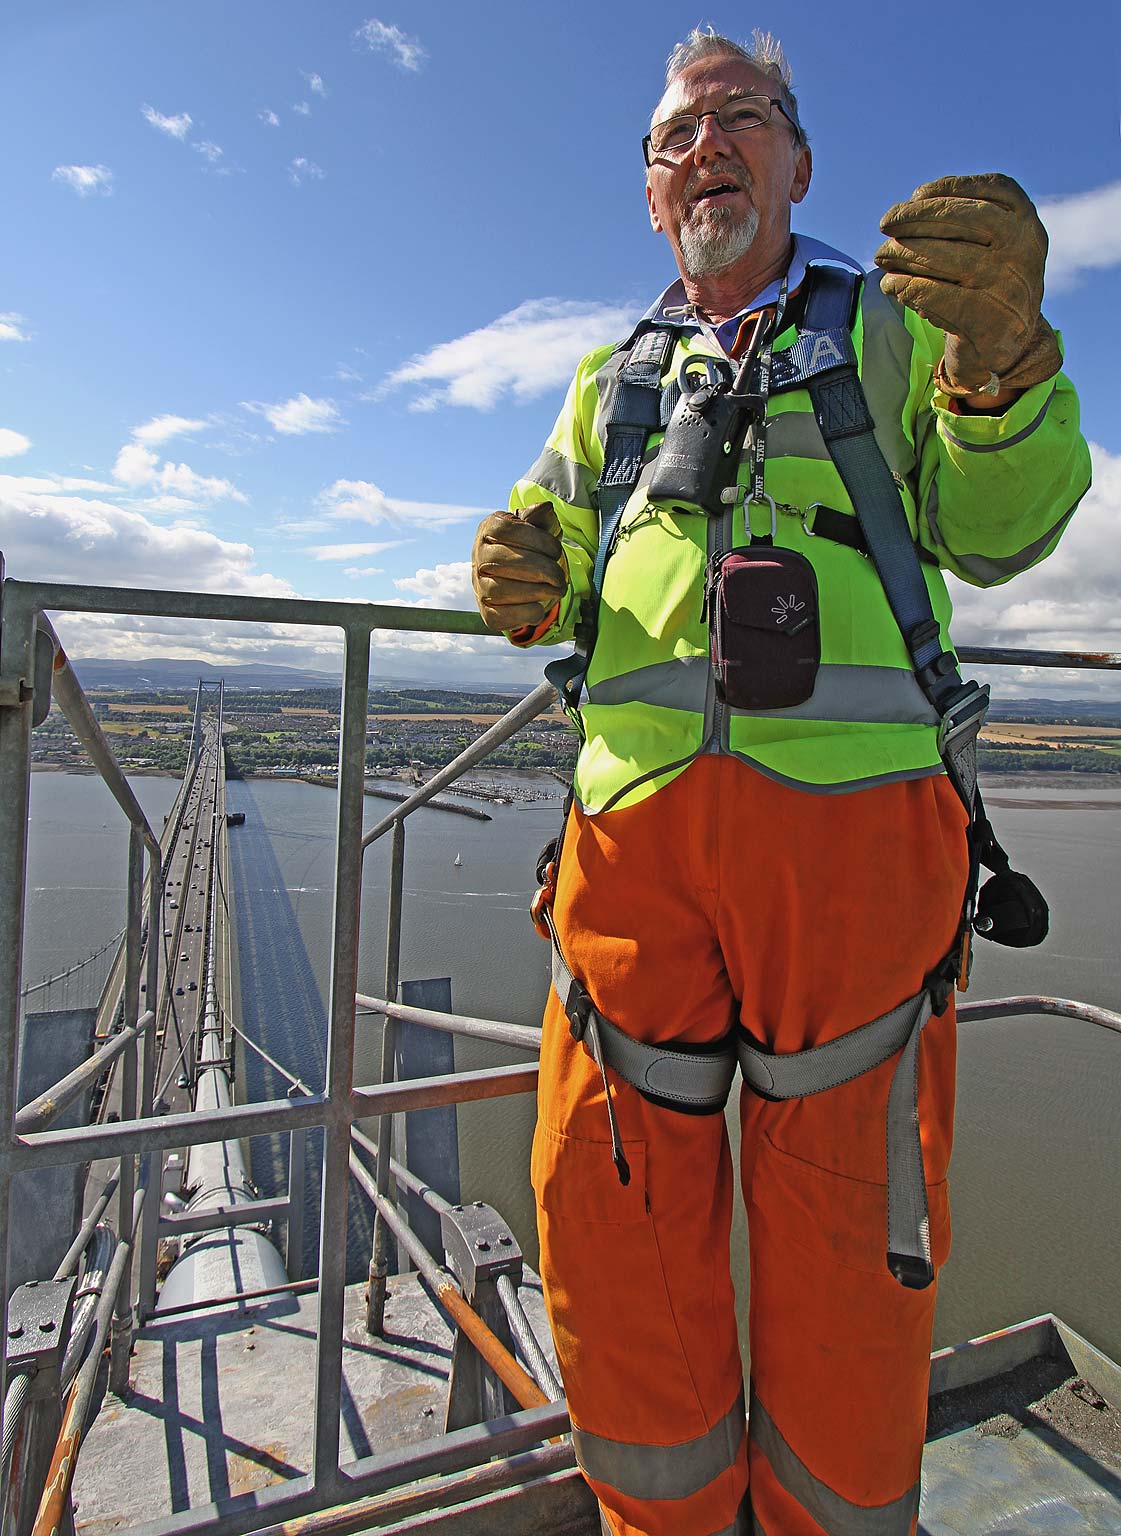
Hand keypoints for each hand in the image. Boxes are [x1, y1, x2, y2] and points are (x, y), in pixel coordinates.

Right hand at [471, 501, 566, 631]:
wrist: (519, 575)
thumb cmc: (530, 546)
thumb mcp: (537, 527)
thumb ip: (540, 518)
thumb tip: (544, 509)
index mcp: (489, 529)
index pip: (506, 530)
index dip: (536, 540)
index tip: (556, 551)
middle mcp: (479, 557)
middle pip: (501, 562)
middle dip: (539, 570)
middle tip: (560, 576)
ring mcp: (479, 586)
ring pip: (499, 590)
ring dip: (535, 592)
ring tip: (557, 590)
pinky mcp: (487, 612)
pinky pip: (500, 616)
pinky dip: (524, 613)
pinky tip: (540, 607)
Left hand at [875, 173, 1061, 391]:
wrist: (1009, 347)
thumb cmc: (989, 287)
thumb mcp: (995, 247)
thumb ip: (968, 219)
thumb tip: (914, 203)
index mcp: (1028, 225)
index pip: (993, 190)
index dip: (950, 188)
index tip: (916, 195)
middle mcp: (1023, 252)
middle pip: (962, 218)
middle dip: (917, 216)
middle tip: (886, 222)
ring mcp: (1006, 287)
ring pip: (942, 257)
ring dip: (902, 252)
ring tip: (882, 254)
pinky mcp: (984, 321)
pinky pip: (933, 295)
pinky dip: (904, 286)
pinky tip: (890, 284)